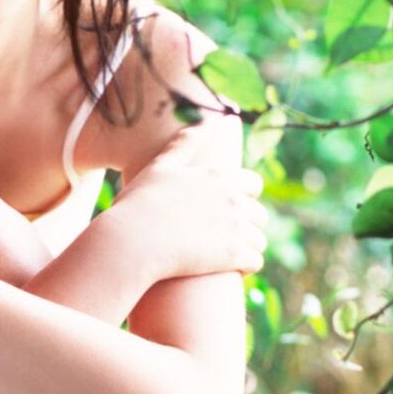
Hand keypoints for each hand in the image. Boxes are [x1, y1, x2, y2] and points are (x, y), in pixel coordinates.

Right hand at [115, 128, 267, 282]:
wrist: (132, 242)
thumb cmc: (140, 204)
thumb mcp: (160, 167)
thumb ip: (183, 145)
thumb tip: (202, 123)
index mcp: (220, 177)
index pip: (253, 183)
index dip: (246, 195)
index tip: (233, 205)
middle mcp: (234, 200)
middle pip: (259, 214)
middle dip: (248, 224)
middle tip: (228, 235)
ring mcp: (237, 229)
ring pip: (259, 240)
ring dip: (248, 247)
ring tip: (229, 255)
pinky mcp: (234, 256)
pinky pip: (255, 262)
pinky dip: (246, 266)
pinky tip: (231, 270)